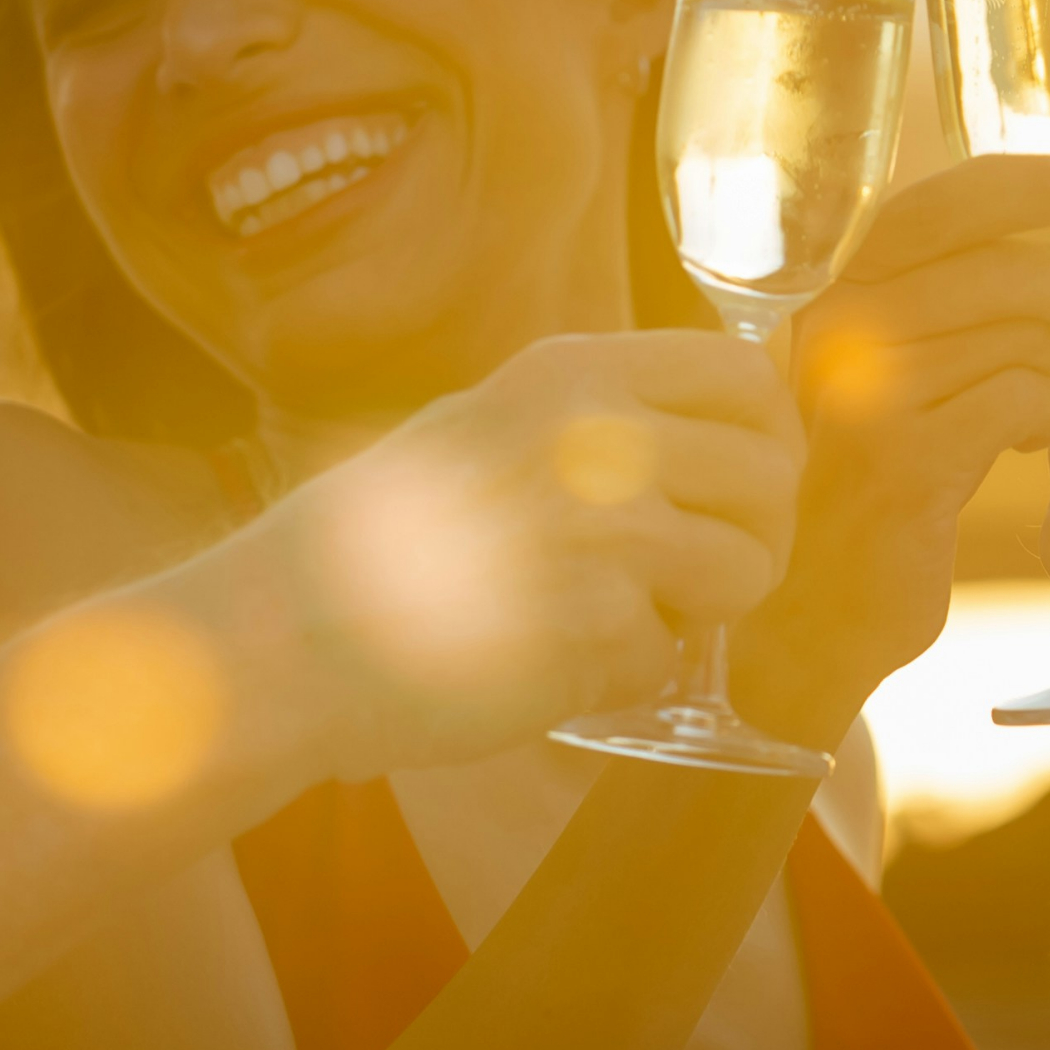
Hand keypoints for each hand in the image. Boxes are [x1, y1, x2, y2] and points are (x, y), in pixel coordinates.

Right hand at [161, 329, 801, 779]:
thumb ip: (595, 418)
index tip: (752, 483)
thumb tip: (727, 431)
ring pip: (749, 570)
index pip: (747, 376)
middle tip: (699, 581)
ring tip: (614, 620)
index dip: (770, 437)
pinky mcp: (596, 625)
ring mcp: (602, 527)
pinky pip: (669, 657)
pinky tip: (543, 665)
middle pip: (771, 476)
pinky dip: (622, 677)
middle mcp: (597, 434)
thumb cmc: (377, 547)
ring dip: (701, 612)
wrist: (277, 642)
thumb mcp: (485, 427)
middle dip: (755, 537)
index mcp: (572, 373)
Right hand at [731, 156, 1049, 741]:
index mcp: (830, 293)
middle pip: (1000, 269)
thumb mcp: (890, 380)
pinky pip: (1026, 400)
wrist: (810, 613)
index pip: (929, 207)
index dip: (1015, 185)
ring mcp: (863, 393)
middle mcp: (835, 329)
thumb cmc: (870, 485)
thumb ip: (944, 310)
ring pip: (1026, 339)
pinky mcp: (902, 460)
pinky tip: (1038, 446)